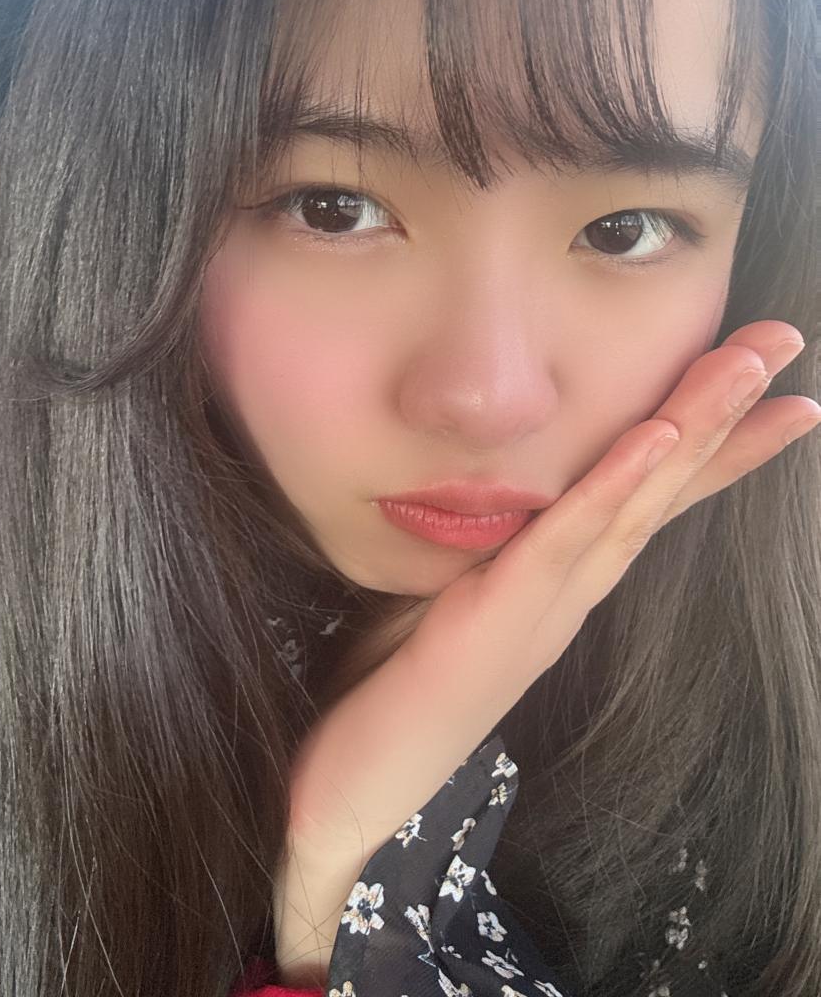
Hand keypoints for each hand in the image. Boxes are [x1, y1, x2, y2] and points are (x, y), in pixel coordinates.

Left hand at [272, 320, 818, 987]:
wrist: (353, 789)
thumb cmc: (393, 684)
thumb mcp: (445, 588)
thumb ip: (489, 546)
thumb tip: (505, 485)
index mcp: (560, 581)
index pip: (648, 498)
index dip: (713, 445)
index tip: (774, 391)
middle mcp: (571, 593)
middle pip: (661, 488)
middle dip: (728, 415)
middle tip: (785, 342)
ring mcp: (547, 611)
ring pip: (634, 505)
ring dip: (694, 430)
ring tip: (748, 366)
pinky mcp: (503, 623)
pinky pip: (568, 542)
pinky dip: (617, 487)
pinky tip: (658, 437)